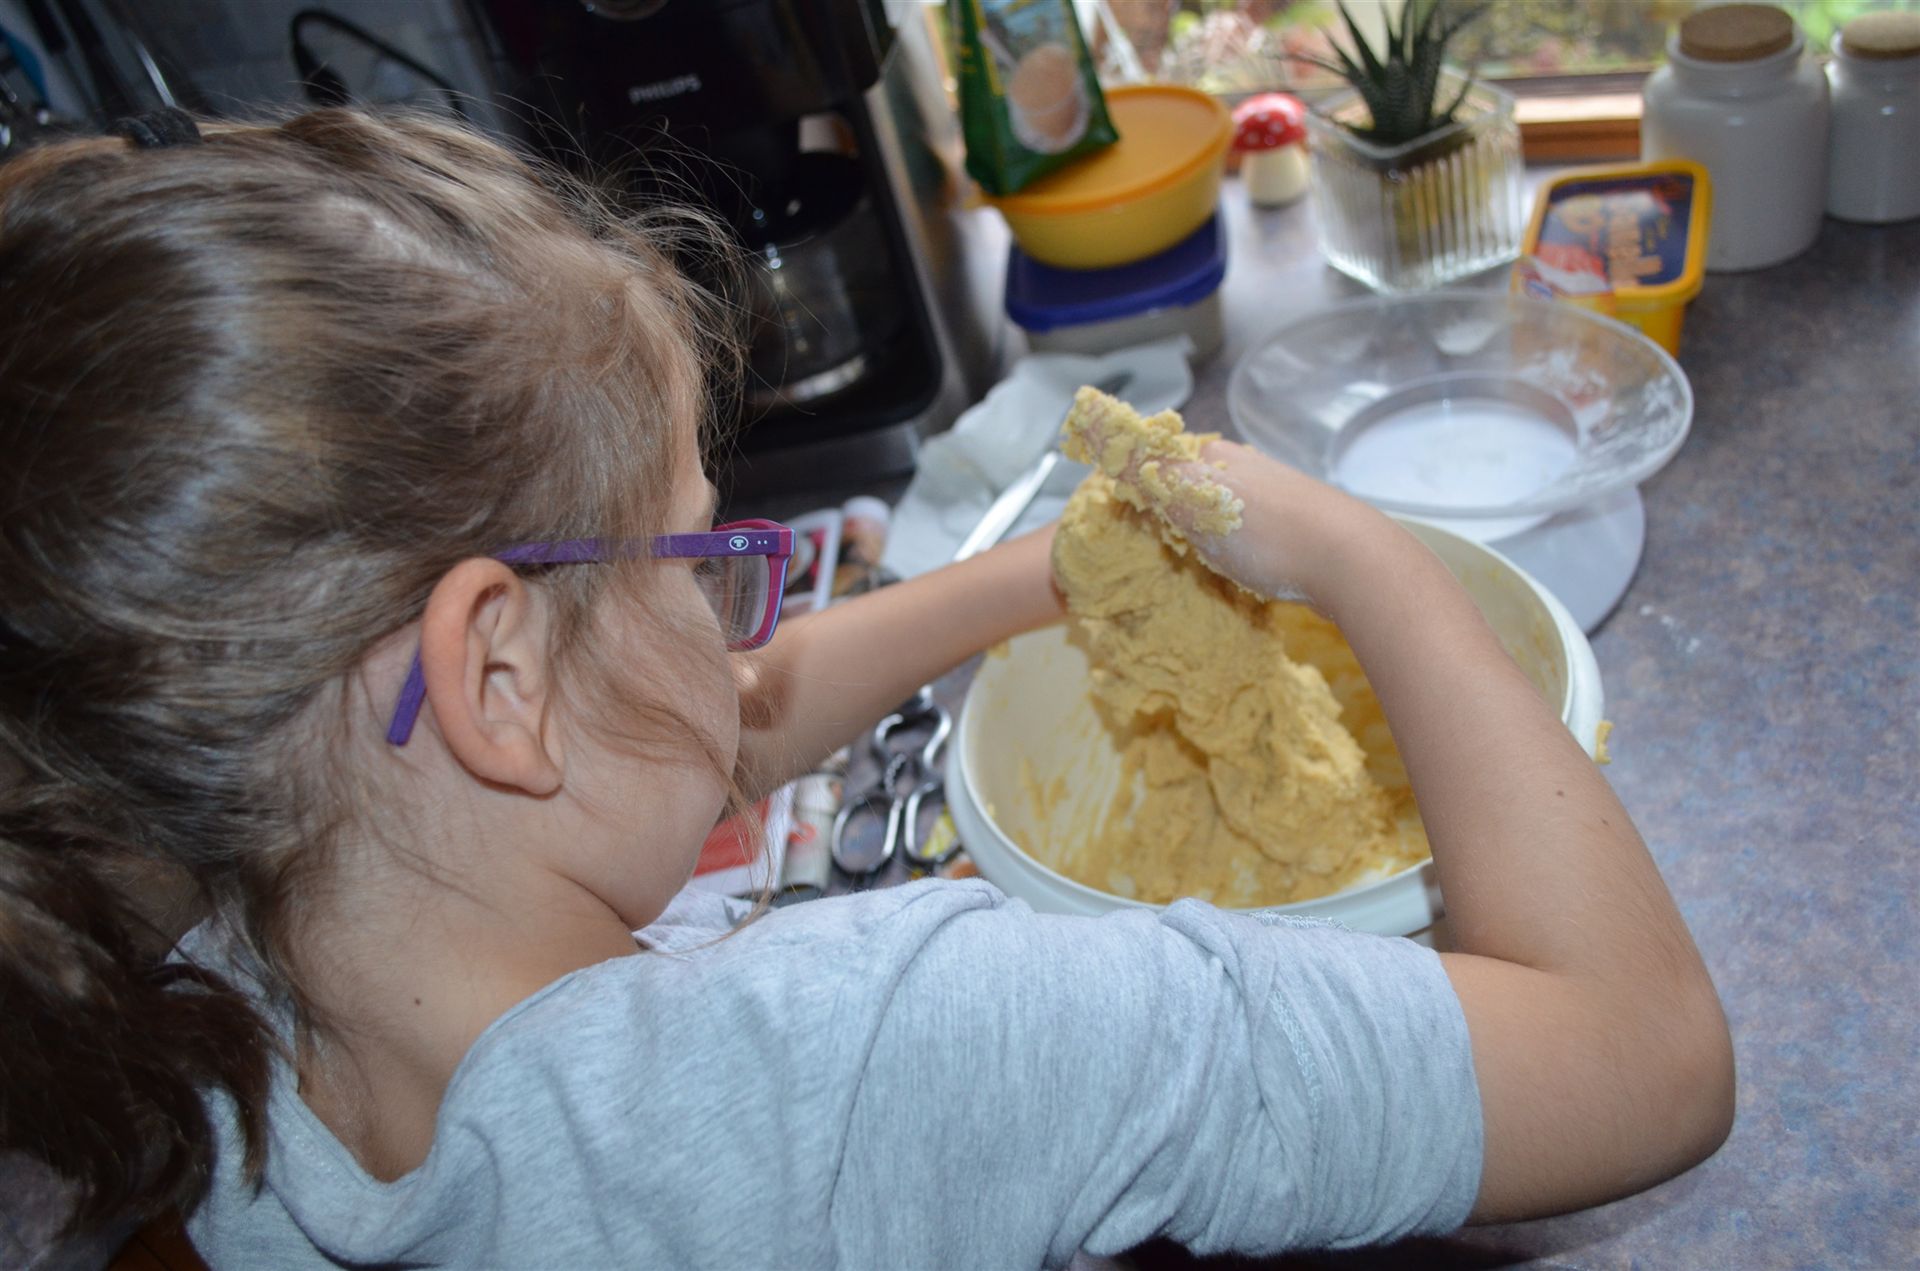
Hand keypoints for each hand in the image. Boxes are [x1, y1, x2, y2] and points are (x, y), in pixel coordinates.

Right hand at [1159, 439, 1392, 609]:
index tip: (1150, 527)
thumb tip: (1101, 428)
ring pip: (1235, 513)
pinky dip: (1252, 552)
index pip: (1170, 463)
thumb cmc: (1264, 531)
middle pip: (1203, 489)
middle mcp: (1252, 467)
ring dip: (1222, 538)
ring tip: (1220, 567)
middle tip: (1184, 553)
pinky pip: (1263, 535)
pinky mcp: (1308, 525)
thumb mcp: (1193, 500)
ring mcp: (1284, 495)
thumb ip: (1148, 470)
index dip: (1154, 493)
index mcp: (1221, 456)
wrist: (1348, 559)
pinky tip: (1256, 571)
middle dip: (1189, 518)